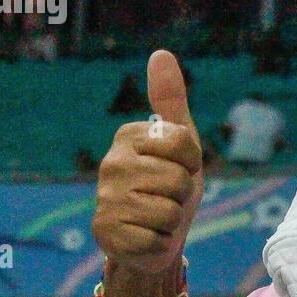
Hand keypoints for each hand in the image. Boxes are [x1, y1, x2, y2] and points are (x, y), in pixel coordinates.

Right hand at [92, 50, 203, 275]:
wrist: (154, 237)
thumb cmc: (169, 186)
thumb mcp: (180, 143)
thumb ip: (171, 99)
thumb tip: (160, 53)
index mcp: (128, 136)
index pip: (184, 143)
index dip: (192, 162)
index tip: (179, 168)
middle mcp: (111, 164)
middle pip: (178, 180)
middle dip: (182, 195)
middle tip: (166, 197)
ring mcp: (104, 199)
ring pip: (169, 212)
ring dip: (172, 221)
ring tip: (157, 217)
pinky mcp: (105, 233)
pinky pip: (155, 239)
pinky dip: (160, 243)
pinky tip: (146, 237)